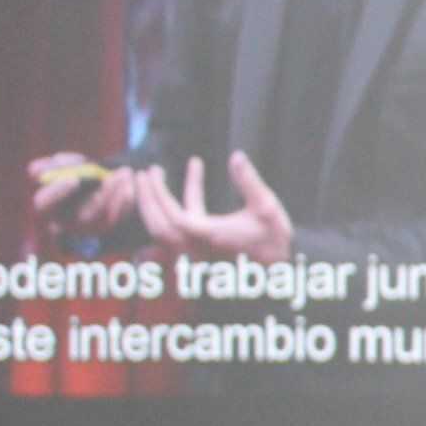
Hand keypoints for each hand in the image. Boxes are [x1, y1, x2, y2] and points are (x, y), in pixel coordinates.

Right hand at [29, 152, 138, 238]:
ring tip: (126, 173)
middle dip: (103, 194)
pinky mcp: (105, 226)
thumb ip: (54, 166)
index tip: (74, 179)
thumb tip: (36, 170)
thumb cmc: (76, 172)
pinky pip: (118, 218)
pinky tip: (131, 185)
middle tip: (117, 174)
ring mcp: (88, 227)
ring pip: (105, 218)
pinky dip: (126, 202)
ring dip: (118, 195)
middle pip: (84, 215)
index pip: (43, 205)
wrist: (97, 180)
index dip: (56, 193)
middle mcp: (66, 222)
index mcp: (48, 206)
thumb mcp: (66, 165)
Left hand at [132, 152, 293, 262]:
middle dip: (146, 199)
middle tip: (144, 173)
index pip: (174, 218)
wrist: (281, 269)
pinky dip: (172, 210)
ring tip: (157, 178)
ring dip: (154, 205)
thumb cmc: (275, 239)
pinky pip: (176, 231)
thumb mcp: (267, 207)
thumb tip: (236, 156)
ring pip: (162, 232)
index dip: (160, 195)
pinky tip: (190, 182)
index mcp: (211, 237)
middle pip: (158, 227)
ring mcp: (196, 252)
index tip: (154, 172)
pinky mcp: (198, 250)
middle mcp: (198, 248)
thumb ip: (249, 181)